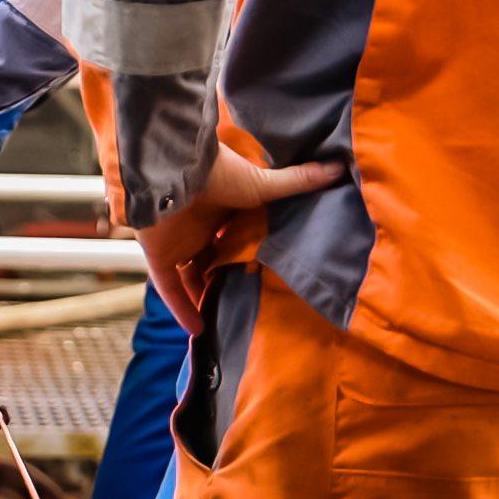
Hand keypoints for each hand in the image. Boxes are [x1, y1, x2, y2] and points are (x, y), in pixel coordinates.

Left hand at [137, 146, 345, 332]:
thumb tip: (339, 168)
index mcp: (222, 210)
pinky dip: (181, 308)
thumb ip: (297, 181)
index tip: (263, 273)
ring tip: (225, 321)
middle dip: (225, 279)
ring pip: (190, 277)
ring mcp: (177, 242)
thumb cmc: (219, 172)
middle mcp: (198, 228)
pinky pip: (168, 288)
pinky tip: (198, 330)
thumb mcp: (264, 184)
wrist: (176, 168)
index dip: (245, 255)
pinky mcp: (158, 254)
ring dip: (204, 298)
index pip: (233, 238)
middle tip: (247, 301)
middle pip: (212, 259)